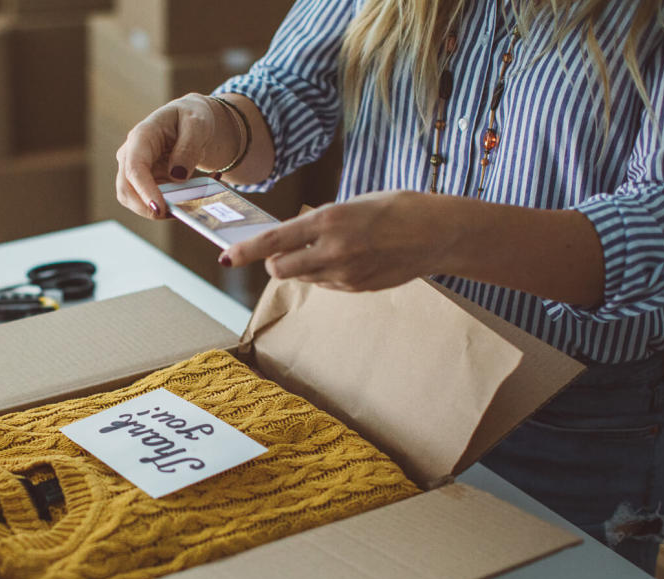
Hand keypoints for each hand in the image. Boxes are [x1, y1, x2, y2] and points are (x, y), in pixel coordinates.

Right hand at [115, 93, 234, 219]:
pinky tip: (186, 200)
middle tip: (175, 215)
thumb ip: (188, 147)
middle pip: (126, 190)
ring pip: (134, 201)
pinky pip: (149, 203)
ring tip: (186, 206)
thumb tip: (177, 176)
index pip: (134, 167)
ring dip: (157, 210)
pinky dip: (167, 207)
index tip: (159, 209)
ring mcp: (134, 171)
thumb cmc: (192, 117)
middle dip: (147, 208)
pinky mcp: (143, 184)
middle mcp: (131, 155)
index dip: (144, 191)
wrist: (192, 122)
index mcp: (141, 136)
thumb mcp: (197, 124)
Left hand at [223, 190, 459, 291]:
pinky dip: (324, 274)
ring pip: (302, 278)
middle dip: (273, 262)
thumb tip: (290, 240)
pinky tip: (349, 259)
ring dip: (301, 267)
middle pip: (278, 269)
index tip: (225, 256)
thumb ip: (319, 224)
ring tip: (330, 248)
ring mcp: (345, 274)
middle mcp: (333, 250)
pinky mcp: (357, 288)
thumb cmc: (395, 209)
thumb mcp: (351, 205)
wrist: (437, 233)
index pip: (274, 240)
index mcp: (329, 220)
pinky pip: (325, 284)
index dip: (245, 250)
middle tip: (283, 251)